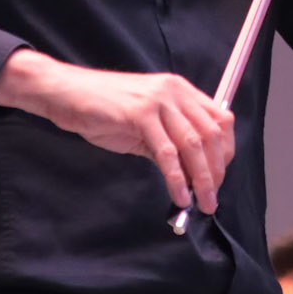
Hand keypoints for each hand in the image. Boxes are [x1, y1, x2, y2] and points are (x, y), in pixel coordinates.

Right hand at [0, 51, 233, 212]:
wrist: (67, 94)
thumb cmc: (103, 109)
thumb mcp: (145, 121)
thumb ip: (169, 140)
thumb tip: (190, 172)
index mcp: (179, 90)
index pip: (220, 119)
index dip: (226, 150)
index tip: (220, 175)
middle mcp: (174, 91)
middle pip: (211, 135)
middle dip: (216, 171)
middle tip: (212, 197)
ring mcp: (158, 101)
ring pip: (193, 145)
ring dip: (203, 179)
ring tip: (202, 203)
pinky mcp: (140, 115)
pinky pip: (167, 153)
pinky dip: (177, 179)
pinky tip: (179, 195)